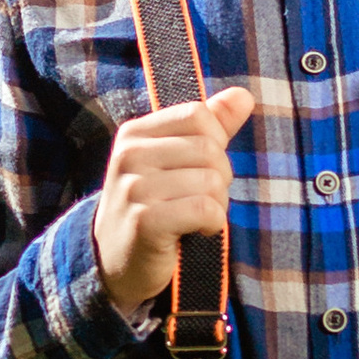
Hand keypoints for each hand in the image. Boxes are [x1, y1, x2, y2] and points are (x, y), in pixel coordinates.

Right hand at [94, 87, 255, 314]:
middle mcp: (129, 155)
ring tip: (196, 217)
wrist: (114, 263)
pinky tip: (197, 231)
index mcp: (135, 133)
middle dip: (220, 178)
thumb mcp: (176, 162)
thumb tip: (244, 96)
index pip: (198, 115)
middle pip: (209, 149)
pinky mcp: (145, 221)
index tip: (200, 169)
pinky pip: (204, 209)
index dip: (215, 143)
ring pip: (211, 181)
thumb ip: (210, 127)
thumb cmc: (153, 208)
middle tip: (200, 200)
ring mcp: (134, 188)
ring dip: (217, 205)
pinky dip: (212, 223)